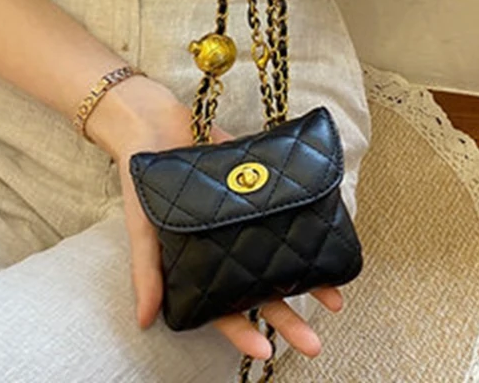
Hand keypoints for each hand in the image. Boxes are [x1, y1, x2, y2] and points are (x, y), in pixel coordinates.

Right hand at [87, 76, 342, 359]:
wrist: (159, 123)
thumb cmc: (144, 180)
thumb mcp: (143, 226)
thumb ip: (148, 270)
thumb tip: (145, 322)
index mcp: (199, 264)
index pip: (222, 308)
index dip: (243, 332)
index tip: (268, 354)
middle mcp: (227, 249)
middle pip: (260, 292)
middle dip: (287, 318)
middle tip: (315, 344)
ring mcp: (246, 223)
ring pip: (279, 258)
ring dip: (306, 278)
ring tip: (335, 299)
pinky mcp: (260, 193)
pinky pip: (287, 215)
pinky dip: (307, 227)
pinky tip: (328, 239)